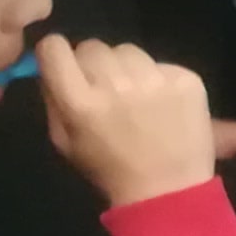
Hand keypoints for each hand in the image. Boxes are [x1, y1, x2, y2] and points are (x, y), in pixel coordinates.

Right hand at [35, 37, 215, 209]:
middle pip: (93, 47)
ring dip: (127, 67)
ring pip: (128, 50)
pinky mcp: (186, 79)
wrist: (168, 188)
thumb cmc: (108, 167)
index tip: (63, 63)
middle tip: (104, 88)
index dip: (56, 52)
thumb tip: (49, 63)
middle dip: (94, 63)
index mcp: (80, 101)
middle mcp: (116, 84)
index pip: (55, 48)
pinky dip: (158, 78)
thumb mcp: (64, 140)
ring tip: (135, 96)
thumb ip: (53, 97)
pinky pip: (162, 63)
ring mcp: (155, 79)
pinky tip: (162, 103)